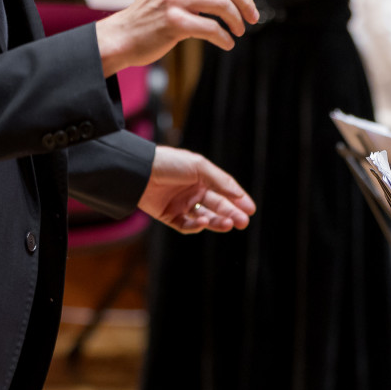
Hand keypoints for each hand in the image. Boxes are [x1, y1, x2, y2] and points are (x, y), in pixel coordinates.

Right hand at [94, 0, 257, 75]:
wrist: (123, 36)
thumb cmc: (152, 16)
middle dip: (246, 2)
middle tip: (253, 17)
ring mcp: (174, 0)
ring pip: (223, 4)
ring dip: (237, 20)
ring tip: (240, 31)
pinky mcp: (174, 22)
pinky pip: (212, 28)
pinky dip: (225, 38)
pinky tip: (227, 43)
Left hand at [138, 144, 255, 232]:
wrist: (139, 171)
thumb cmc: (170, 163)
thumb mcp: (199, 167)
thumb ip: (220, 181)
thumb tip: (240, 195)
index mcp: (202, 177)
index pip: (224, 190)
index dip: (238, 199)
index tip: (251, 210)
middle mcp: (193, 191)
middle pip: (217, 206)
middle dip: (231, 213)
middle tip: (243, 222)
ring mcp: (181, 204)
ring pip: (205, 218)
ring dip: (217, 222)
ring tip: (228, 223)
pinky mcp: (169, 216)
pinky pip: (186, 225)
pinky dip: (196, 226)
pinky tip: (203, 222)